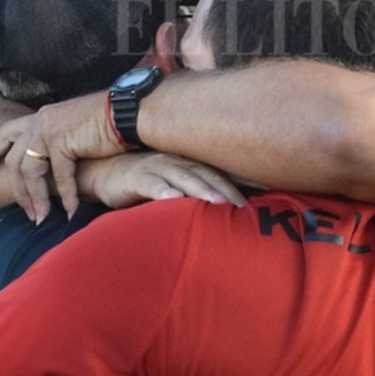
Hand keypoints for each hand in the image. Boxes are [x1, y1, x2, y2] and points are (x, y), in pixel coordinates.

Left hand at [0, 95, 120, 222]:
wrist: (129, 112)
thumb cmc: (108, 124)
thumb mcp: (72, 131)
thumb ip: (57, 142)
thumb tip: (49, 162)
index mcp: (40, 117)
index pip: (5, 133)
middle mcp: (39, 121)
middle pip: (15, 161)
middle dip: (17, 191)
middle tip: (24, 213)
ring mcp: (48, 130)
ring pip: (32, 173)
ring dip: (37, 199)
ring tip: (42, 219)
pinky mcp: (62, 141)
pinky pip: (59, 177)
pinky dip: (65, 197)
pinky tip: (69, 210)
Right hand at [77, 153, 246, 209]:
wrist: (104, 171)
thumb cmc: (145, 182)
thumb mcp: (175, 186)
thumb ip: (197, 195)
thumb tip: (229, 212)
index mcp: (191, 165)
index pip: (223, 171)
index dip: (245, 179)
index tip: (270, 187)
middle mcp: (179, 162)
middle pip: (208, 175)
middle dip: (228, 189)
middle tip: (246, 207)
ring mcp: (158, 168)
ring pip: (184, 178)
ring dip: (201, 190)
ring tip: (217, 203)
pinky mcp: (137, 177)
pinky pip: (152, 185)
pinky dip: (163, 192)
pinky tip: (173, 201)